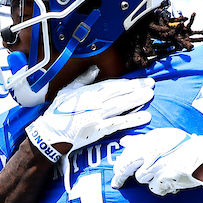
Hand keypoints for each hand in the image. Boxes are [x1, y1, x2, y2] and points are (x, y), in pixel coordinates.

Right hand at [25, 72, 153, 161]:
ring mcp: (98, 116)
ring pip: (122, 105)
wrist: (50, 133)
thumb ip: (83, 80)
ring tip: (150, 95)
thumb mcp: (67, 91)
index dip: (127, 82)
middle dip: (136, 88)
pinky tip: (145, 116)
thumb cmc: (57, 112)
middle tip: (151, 84)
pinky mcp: (99, 130)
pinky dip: (132, 120)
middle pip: (120, 93)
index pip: (112, 85)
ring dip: (137, 100)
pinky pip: (119, 123)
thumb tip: (95, 69)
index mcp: (88, 92)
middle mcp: (95, 102)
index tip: (139, 80)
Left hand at [111, 128, 202, 194]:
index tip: (116, 171)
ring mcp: (157, 164)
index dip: (119, 164)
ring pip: (141, 178)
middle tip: (117, 183)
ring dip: (148, 179)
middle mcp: (152, 150)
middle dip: (120, 176)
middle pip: (127, 167)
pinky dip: (160, 187)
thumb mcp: (163, 138)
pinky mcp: (164, 177)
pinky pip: (154, 187)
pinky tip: (169, 182)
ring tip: (161, 175)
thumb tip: (124, 142)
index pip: (127, 153)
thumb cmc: (184, 148)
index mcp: (151, 139)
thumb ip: (141, 140)